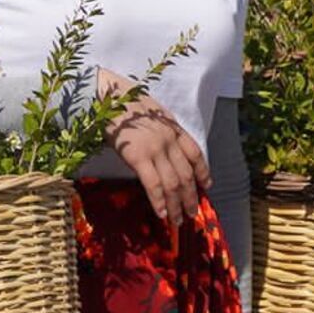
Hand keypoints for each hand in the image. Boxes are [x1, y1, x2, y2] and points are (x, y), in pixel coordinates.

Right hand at [98, 68, 209, 230]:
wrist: (107, 93)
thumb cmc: (124, 101)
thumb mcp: (153, 112)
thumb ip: (162, 129)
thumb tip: (164, 147)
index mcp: (174, 127)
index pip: (195, 154)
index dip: (202, 171)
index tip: (206, 185)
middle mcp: (169, 139)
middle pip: (186, 173)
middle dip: (191, 195)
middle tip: (193, 212)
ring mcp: (155, 148)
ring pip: (173, 183)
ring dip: (177, 204)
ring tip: (178, 220)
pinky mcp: (138, 156)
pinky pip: (153, 184)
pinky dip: (159, 201)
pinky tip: (162, 213)